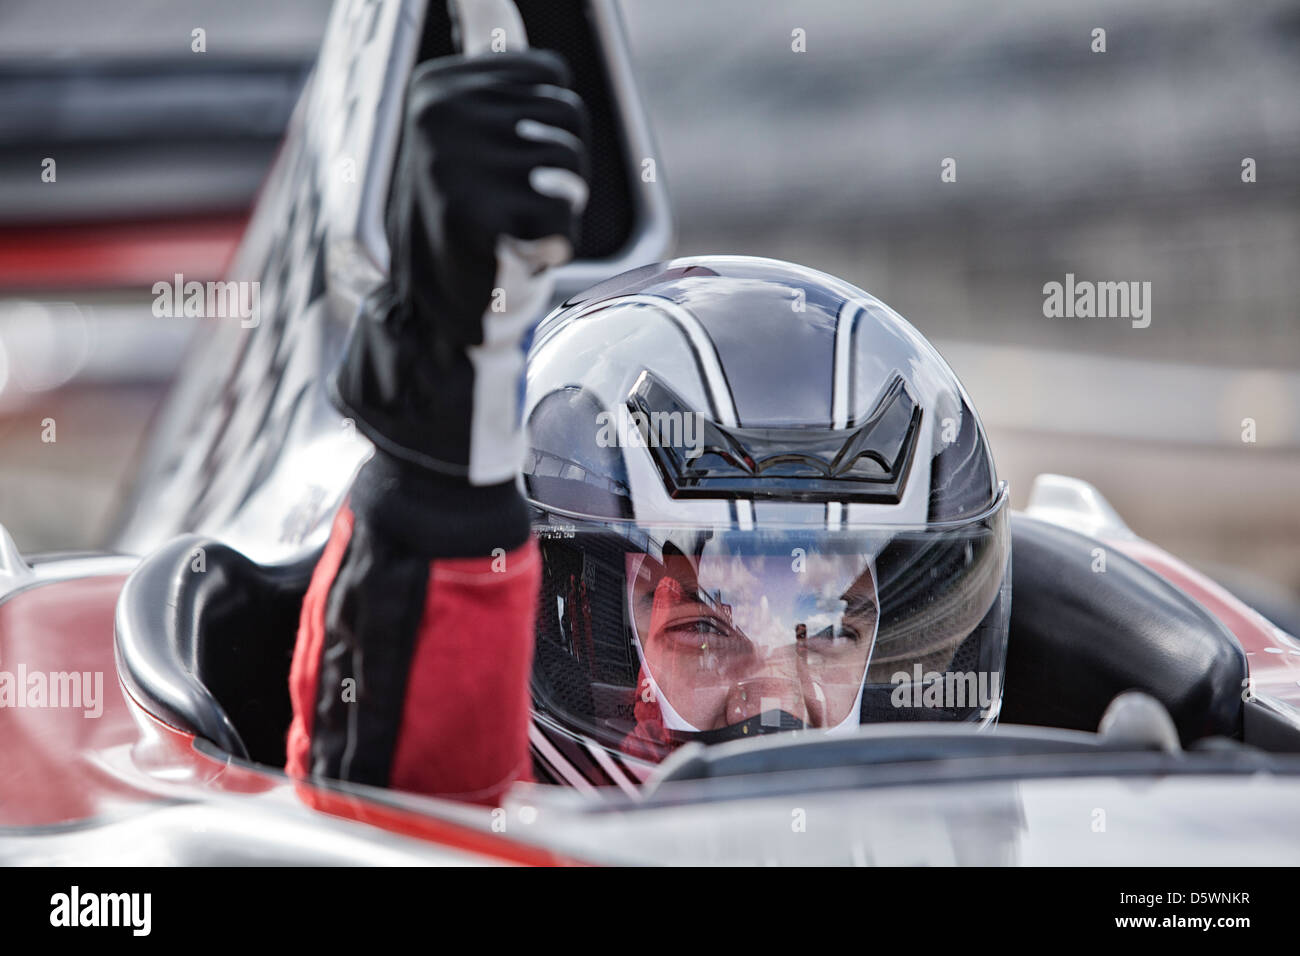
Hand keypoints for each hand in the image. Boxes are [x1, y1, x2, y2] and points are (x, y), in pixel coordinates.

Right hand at [390, 49, 588, 341]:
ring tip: (517, 231)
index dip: (553, 131)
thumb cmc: (464, 231)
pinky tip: (518, 254)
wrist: (432, 319)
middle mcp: (439, 114)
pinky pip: (564, 214)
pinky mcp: (474, 214)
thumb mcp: (466, 146)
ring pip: (571, 166)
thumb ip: (491, 86)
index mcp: (437, 87)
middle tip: (518, 208)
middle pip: (568, 116)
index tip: (513, 167)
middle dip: (564, 172)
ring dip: (561, 208)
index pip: (551, 75)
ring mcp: (454, 162)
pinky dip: (555, 244)